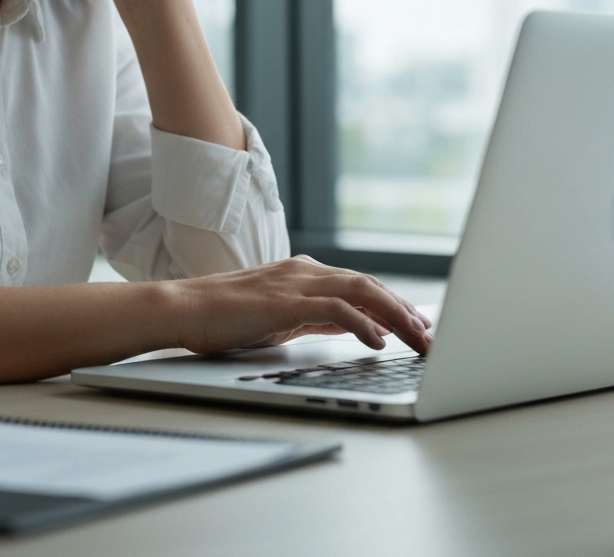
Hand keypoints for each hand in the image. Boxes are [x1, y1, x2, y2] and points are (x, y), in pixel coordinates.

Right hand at [169, 255, 433, 354]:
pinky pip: (334, 309)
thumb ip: (315, 316)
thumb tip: (352, 327)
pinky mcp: (284, 302)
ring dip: (394, 316)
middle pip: (369, 285)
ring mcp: (295, 283)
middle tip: (430, 334)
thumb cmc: (225, 316)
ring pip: (360, 292)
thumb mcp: (280, 316)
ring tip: (417, 338)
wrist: (183, 308)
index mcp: (304, 273)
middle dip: (404, 310)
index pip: (361, 285)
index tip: (417, 322)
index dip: (394, 303)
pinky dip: (361, 324)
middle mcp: (305, 271)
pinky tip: (378, 341)